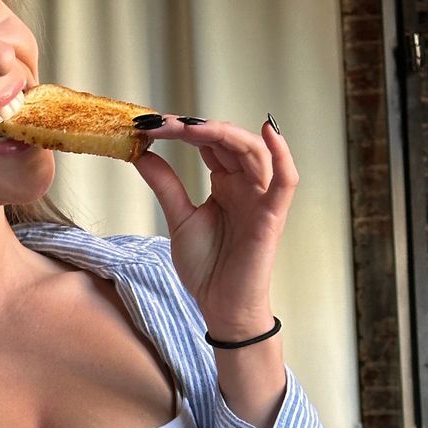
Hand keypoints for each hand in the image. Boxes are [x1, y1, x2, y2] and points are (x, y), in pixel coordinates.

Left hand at [133, 116, 297, 340]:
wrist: (219, 305)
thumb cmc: (206, 266)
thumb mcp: (179, 218)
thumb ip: (166, 185)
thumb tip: (142, 153)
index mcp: (225, 182)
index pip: (208, 143)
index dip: (183, 130)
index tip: (149, 124)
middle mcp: (246, 184)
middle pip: (228, 141)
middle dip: (195, 128)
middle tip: (162, 123)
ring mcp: (261, 198)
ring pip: (253, 151)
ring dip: (222, 134)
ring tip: (190, 127)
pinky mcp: (272, 216)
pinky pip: (286, 180)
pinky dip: (283, 155)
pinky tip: (267, 132)